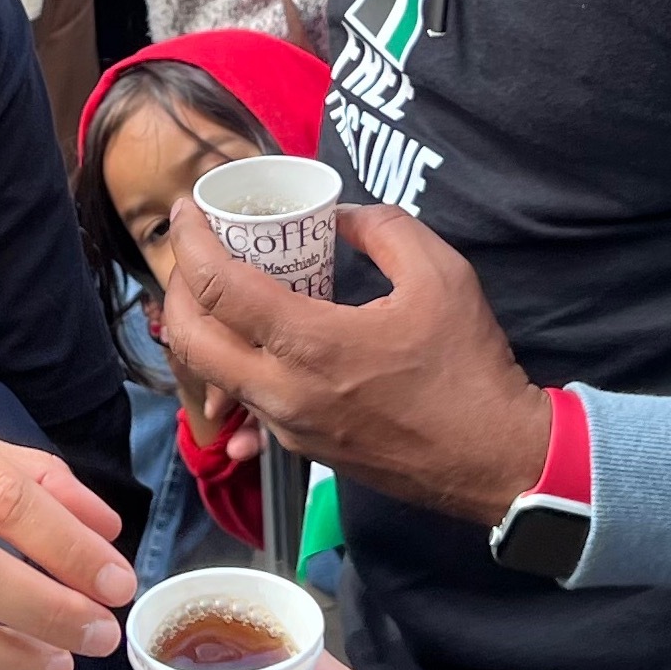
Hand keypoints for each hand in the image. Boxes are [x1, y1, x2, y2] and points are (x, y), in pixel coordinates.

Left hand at [160, 204, 550, 524]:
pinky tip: (252, 349)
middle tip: (195, 253)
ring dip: (199, 331)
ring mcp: (288, 426)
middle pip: (190, 338)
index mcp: (311, 343)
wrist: (494, 459)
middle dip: (177, 287)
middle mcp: (284, 390)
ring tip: (218, 293)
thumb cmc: (469, 368)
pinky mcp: (302, 447)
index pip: (217, 286)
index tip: (186, 210)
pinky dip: (232, 372)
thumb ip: (384, 229)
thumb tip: (340, 216)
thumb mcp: (441, 275)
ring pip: (210, 377)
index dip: (189, 240)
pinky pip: (245, 407)